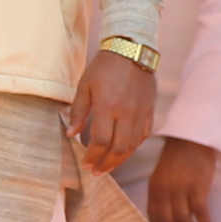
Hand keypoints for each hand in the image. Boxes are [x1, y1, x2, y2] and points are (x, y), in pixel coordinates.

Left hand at [68, 49, 158, 174]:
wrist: (132, 50)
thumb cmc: (104, 67)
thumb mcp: (85, 85)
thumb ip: (78, 111)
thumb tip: (71, 134)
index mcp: (107, 105)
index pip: (101, 141)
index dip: (93, 156)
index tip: (85, 163)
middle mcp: (126, 112)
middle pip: (118, 148)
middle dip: (106, 164)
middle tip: (95, 171)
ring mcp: (141, 113)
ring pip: (132, 146)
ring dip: (119, 160)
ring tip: (107, 167)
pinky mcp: (150, 111)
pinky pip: (143, 136)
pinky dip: (133, 147)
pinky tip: (123, 152)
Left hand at [142, 137, 215, 221]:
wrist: (192, 138)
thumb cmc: (177, 157)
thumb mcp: (161, 174)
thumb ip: (160, 194)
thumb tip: (162, 217)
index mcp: (154, 188)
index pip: (154, 217)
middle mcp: (165, 190)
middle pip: (168, 221)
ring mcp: (181, 189)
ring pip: (183, 219)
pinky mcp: (198, 187)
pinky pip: (201, 212)